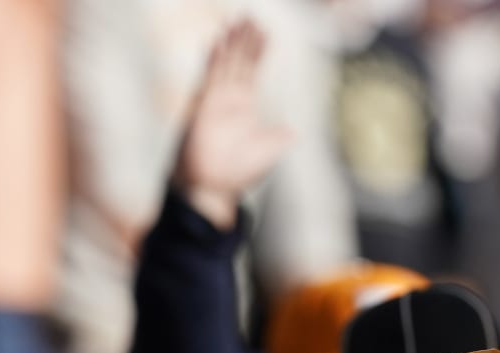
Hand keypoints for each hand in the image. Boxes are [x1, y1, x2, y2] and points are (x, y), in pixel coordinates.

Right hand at [172, 18, 292, 230]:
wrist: (214, 187)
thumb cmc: (237, 173)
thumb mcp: (267, 153)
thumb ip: (278, 138)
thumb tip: (293, 131)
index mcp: (244, 107)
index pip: (252, 72)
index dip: (258, 52)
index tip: (265, 33)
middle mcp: (230, 99)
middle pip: (239, 62)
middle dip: (245, 40)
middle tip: (251, 17)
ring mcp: (217, 100)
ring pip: (227, 64)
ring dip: (233, 43)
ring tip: (239, 21)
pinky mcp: (207, 105)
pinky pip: (213, 76)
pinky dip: (217, 59)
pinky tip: (221, 41)